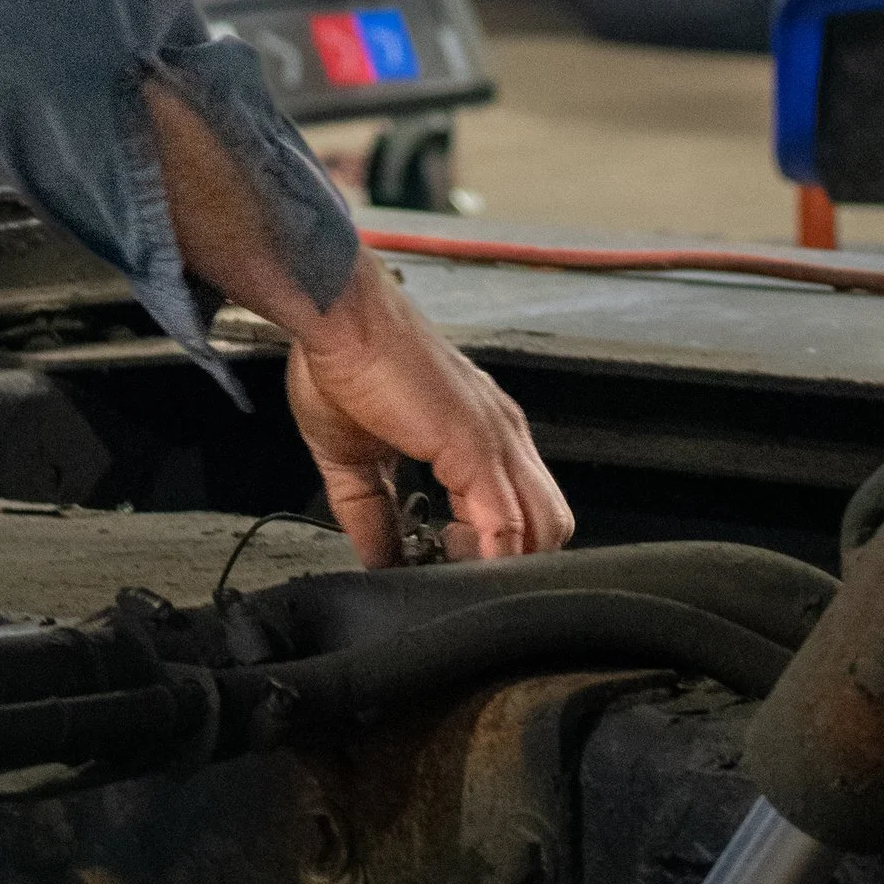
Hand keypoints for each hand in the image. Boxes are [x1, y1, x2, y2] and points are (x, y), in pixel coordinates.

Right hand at [286, 249, 572, 567]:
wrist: (334, 315)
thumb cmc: (339, 362)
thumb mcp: (351, 456)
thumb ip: (369, 514)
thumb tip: (379, 561)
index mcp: (478, 431)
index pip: (521, 508)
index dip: (489, 549)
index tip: (443, 561)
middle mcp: (502, 432)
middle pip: (549, 522)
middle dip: (510, 561)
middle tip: (452, 568)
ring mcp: (497, 438)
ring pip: (545, 528)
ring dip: (503, 564)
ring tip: (448, 566)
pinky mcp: (479, 446)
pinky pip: (507, 525)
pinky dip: (488, 559)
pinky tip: (450, 565)